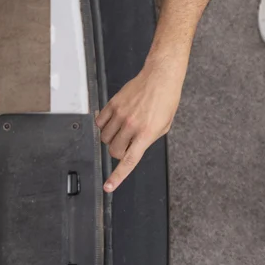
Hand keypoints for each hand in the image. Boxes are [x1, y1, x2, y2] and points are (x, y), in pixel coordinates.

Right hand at [95, 58, 184, 191]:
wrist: (160, 78)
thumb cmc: (165, 101)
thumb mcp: (163, 126)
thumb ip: (147, 140)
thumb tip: (133, 148)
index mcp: (147, 134)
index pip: (129, 161)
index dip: (117, 176)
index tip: (108, 186)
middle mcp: (132, 125)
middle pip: (114, 151)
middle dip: (118, 152)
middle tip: (126, 143)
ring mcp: (121, 115)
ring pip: (105, 138)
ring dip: (111, 139)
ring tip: (123, 129)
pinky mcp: (113, 105)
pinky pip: (99, 123)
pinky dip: (103, 126)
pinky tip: (114, 121)